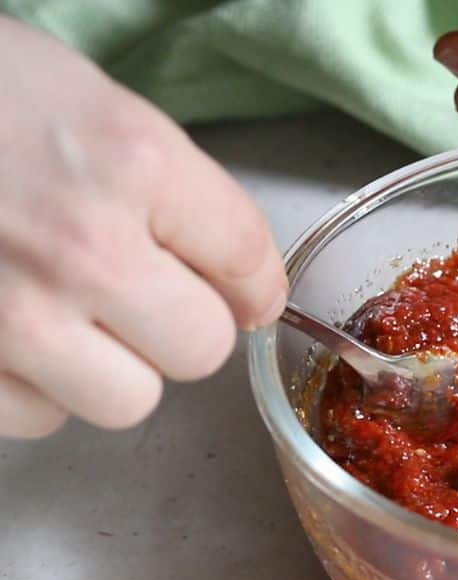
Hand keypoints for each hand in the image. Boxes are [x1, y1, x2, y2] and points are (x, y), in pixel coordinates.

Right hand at [0, 18, 286, 438]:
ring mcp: (12, 317)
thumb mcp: (89, 102)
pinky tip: (10, 332)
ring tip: (68, 313)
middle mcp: (82, 249)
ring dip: (112, 366)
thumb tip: (239, 278)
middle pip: (202, 350)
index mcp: (131, 164)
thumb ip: (170, 189)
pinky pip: (39, 418)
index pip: (247, 260)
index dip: (253, 283)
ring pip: (129, 401)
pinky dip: (34, 387)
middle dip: (183, 326)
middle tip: (145, 295)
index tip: (243, 291)